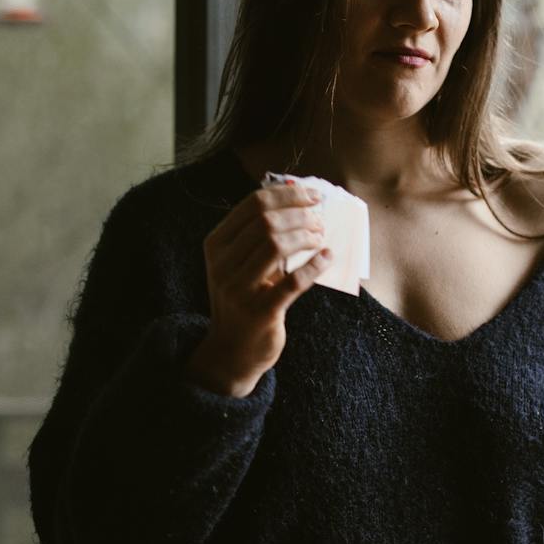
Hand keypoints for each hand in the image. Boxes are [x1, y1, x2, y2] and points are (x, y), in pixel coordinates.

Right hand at [188, 181, 331, 395]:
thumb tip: (298, 194)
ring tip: (320, 237)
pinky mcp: (259, 312)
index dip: (287, 194)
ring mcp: (238, 289)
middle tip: (319, 220)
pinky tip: (327, 257)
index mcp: (216, 245)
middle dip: (300, 215)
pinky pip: (293, 282)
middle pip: (266, 222)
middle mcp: (222, 264)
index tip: (312, 195)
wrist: (232, 349)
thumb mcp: (241, 262)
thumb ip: (261, 233)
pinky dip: (314, 265)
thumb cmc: (244, 297)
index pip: (253, 205)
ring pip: (276, 245)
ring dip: (306, 236)